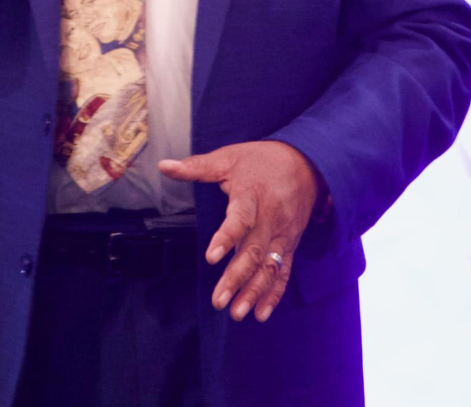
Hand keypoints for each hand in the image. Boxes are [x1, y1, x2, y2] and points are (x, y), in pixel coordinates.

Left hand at [159, 141, 318, 322]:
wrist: (307, 163)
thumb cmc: (261, 160)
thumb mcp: (228, 157)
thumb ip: (197, 166)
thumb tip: (163, 166)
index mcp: (252, 196)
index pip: (240, 219)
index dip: (226, 238)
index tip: (210, 257)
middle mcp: (270, 219)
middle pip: (254, 251)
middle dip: (236, 278)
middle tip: (218, 300)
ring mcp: (283, 235)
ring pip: (270, 267)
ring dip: (254, 292)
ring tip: (236, 313)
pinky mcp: (290, 245)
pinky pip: (284, 272)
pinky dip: (274, 294)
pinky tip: (261, 314)